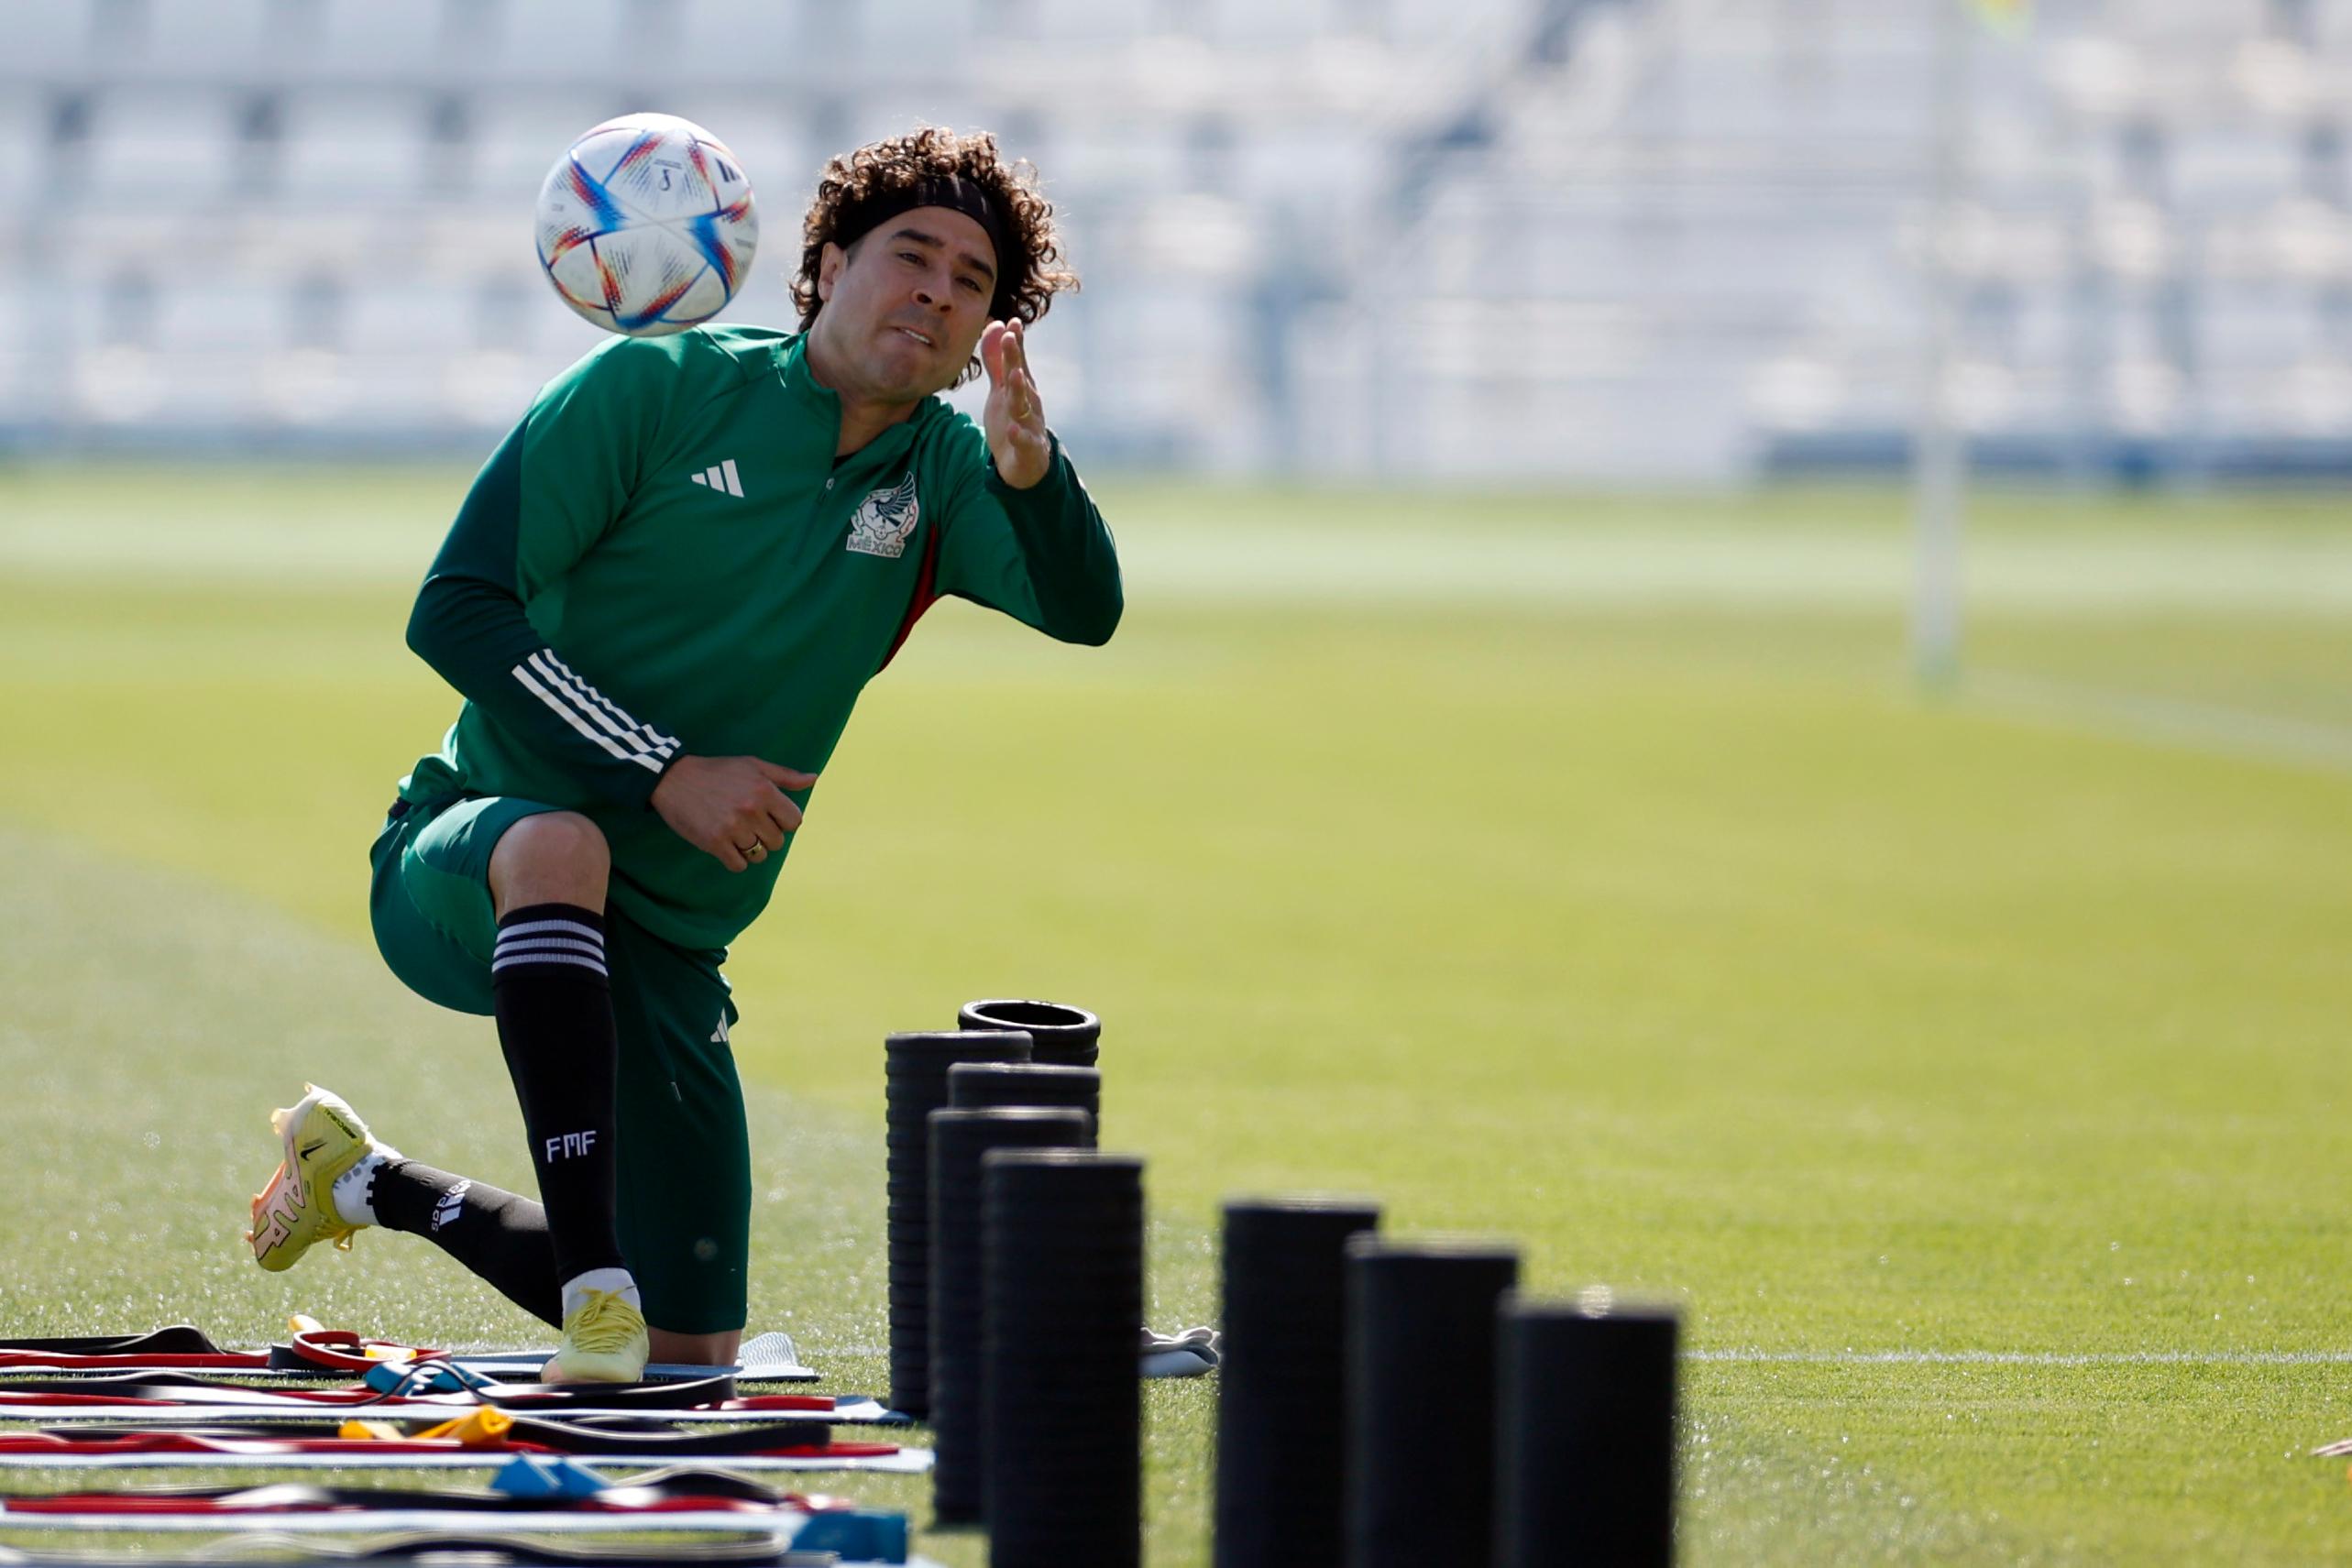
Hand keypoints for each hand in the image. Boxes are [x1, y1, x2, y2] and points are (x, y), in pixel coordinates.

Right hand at [650, 755, 817, 872]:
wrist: (673, 779)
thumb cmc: (716, 771)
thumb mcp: (752, 765)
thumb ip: (785, 776)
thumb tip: (813, 779)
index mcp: (764, 790)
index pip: (794, 821)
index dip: (783, 821)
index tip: (768, 816)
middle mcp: (751, 810)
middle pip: (777, 842)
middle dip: (766, 836)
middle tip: (748, 824)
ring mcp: (732, 828)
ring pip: (759, 855)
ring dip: (750, 849)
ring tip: (736, 833)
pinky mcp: (714, 843)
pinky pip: (738, 865)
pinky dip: (734, 859)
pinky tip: (726, 844)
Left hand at [981, 317, 1050, 488]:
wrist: (1027, 465)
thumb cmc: (1014, 421)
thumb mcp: (1003, 390)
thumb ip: (997, 361)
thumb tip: (995, 326)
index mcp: (1022, 387)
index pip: (1017, 360)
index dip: (1014, 342)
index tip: (1012, 321)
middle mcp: (1028, 403)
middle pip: (1020, 377)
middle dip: (1015, 357)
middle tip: (1009, 336)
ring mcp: (1030, 425)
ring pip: (1024, 406)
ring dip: (1020, 390)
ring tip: (1015, 374)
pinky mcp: (1028, 449)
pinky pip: (1024, 442)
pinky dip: (1019, 437)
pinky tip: (1012, 430)